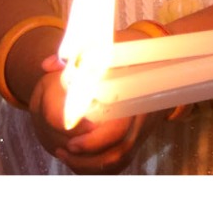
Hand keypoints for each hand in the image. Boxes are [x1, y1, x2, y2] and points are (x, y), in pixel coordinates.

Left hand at [29, 54, 159, 173]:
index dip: (95, 140)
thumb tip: (47, 64)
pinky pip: (120, 161)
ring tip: (64, 153)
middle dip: (90, 156)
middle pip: (120, 150)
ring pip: (120, 160)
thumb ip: (79, 55)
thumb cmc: (134, 53)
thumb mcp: (111, 47)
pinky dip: (99, 166)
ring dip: (92, 164)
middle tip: (64, 148)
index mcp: (137, 96)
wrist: (164, 63)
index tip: (71, 141)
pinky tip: (77, 159)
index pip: (119, 129)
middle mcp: (142, 118)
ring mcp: (142, 130)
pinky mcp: (137, 137)